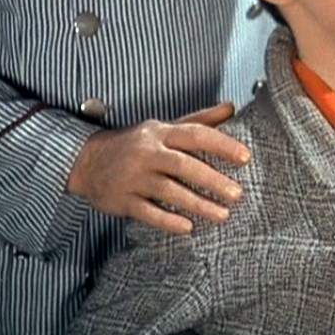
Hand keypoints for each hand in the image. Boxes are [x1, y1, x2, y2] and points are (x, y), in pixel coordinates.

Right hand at [67, 102, 248, 234]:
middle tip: (238, 194)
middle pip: (184, 165)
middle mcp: (147, 153)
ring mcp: (133, 177)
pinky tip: (188, 228)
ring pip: (168, 191)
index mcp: (161, 133)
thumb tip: (232, 107)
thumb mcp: (166, 127)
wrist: (88, 160)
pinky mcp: (122, 199)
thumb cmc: (139, 143)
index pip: (196, 135)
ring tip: (223, 215)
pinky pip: (147, 212)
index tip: (246, 157)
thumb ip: (200, 120)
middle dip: (213, 180)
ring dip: (197, 204)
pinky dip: (168, 221)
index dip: (222, 145)